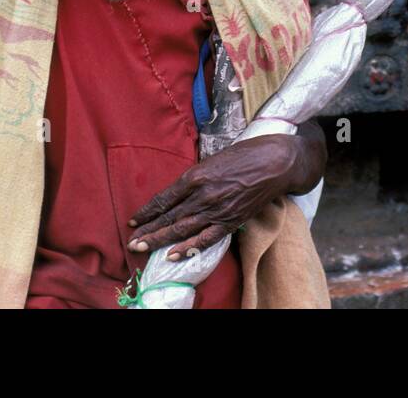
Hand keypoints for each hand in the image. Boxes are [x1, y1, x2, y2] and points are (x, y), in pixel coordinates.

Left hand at [126, 134, 308, 259]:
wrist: (275, 162)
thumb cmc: (245, 154)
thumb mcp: (213, 158)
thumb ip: (195, 176)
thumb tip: (179, 192)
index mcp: (195, 175)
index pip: (164, 198)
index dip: (147, 211)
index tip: (134, 220)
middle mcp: (202, 194)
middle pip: (169, 216)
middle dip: (148, 230)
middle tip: (132, 241)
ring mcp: (216, 209)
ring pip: (182, 229)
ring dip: (160, 240)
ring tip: (142, 248)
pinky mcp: (231, 220)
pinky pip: (205, 238)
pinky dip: (188, 248)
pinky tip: (173, 255)